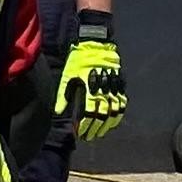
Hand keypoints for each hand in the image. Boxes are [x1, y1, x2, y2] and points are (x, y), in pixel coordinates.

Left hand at [56, 20, 126, 140]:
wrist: (95, 44)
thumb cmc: (78, 60)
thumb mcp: (67, 76)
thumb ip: (63, 94)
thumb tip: (59, 111)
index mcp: (89, 89)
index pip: (88, 113)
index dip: (85, 126)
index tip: (81, 134)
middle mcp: (103, 90)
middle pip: (101, 115)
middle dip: (95, 128)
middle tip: (90, 137)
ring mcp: (113, 88)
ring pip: (113, 111)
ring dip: (107, 124)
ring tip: (101, 133)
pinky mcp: (119, 84)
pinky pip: (122, 102)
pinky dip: (118, 114)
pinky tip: (113, 121)